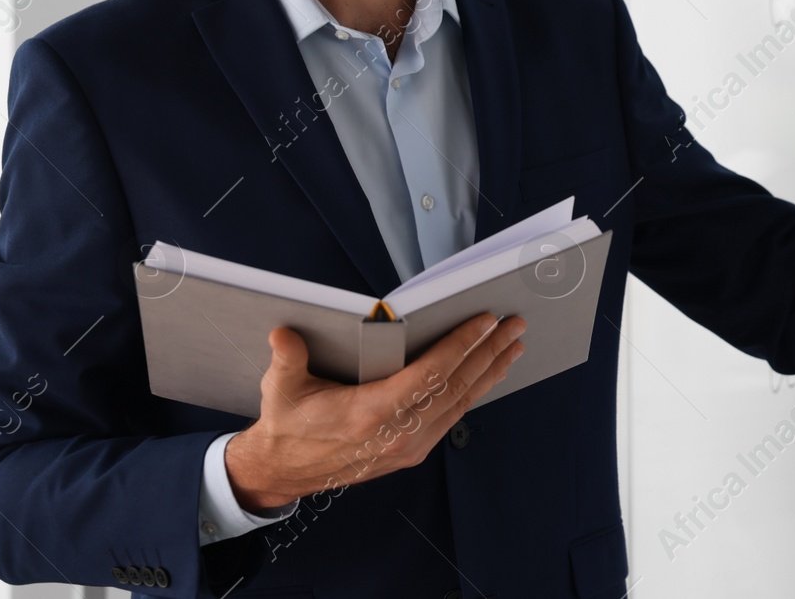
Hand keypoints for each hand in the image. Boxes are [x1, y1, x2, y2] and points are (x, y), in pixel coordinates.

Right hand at [225, 312, 527, 511]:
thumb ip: (286, 358)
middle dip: (489, 352)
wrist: (284, 471)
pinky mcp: (411, 452)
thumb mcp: (280, 389)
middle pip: (455, 386)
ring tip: (512, 346)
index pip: (430, 374)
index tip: (485, 322)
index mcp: (370, 415)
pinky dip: (473, 391)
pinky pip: (451, 417)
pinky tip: (486, 374)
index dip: (461, 345)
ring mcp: (408, 446)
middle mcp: (397, 434)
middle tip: (514, 325)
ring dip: (489, 372)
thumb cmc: (288, 427)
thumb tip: (285, 334)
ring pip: (459, 403)